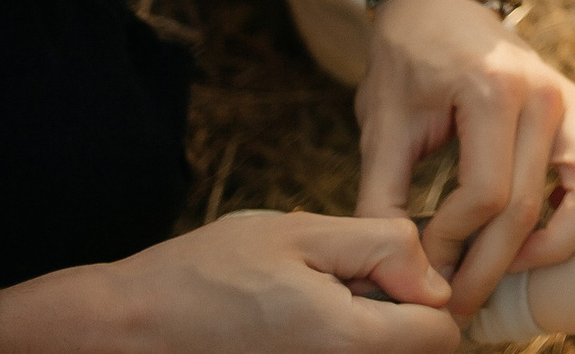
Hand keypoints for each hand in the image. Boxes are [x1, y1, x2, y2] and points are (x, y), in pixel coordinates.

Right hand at [0, 212, 456, 353]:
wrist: (131, 325)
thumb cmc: (207, 272)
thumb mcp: (303, 232)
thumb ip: (384, 248)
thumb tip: (435, 282)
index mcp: (347, 341)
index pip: (443, 334)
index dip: (429, 293)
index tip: (387, 270)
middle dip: (402, 315)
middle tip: (350, 282)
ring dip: (371, 331)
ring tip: (324, 301)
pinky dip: (339, 344)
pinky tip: (303, 323)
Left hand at [356, 0, 574, 316]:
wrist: (439, 2)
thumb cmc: (407, 62)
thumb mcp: (382, 126)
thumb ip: (383, 199)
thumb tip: (393, 273)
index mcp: (494, 90)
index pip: (487, 195)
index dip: (452, 245)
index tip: (422, 269)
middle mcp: (547, 93)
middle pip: (533, 206)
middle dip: (492, 267)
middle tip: (458, 302)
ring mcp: (574, 97)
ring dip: (560, 238)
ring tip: (513, 265)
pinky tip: (550, 222)